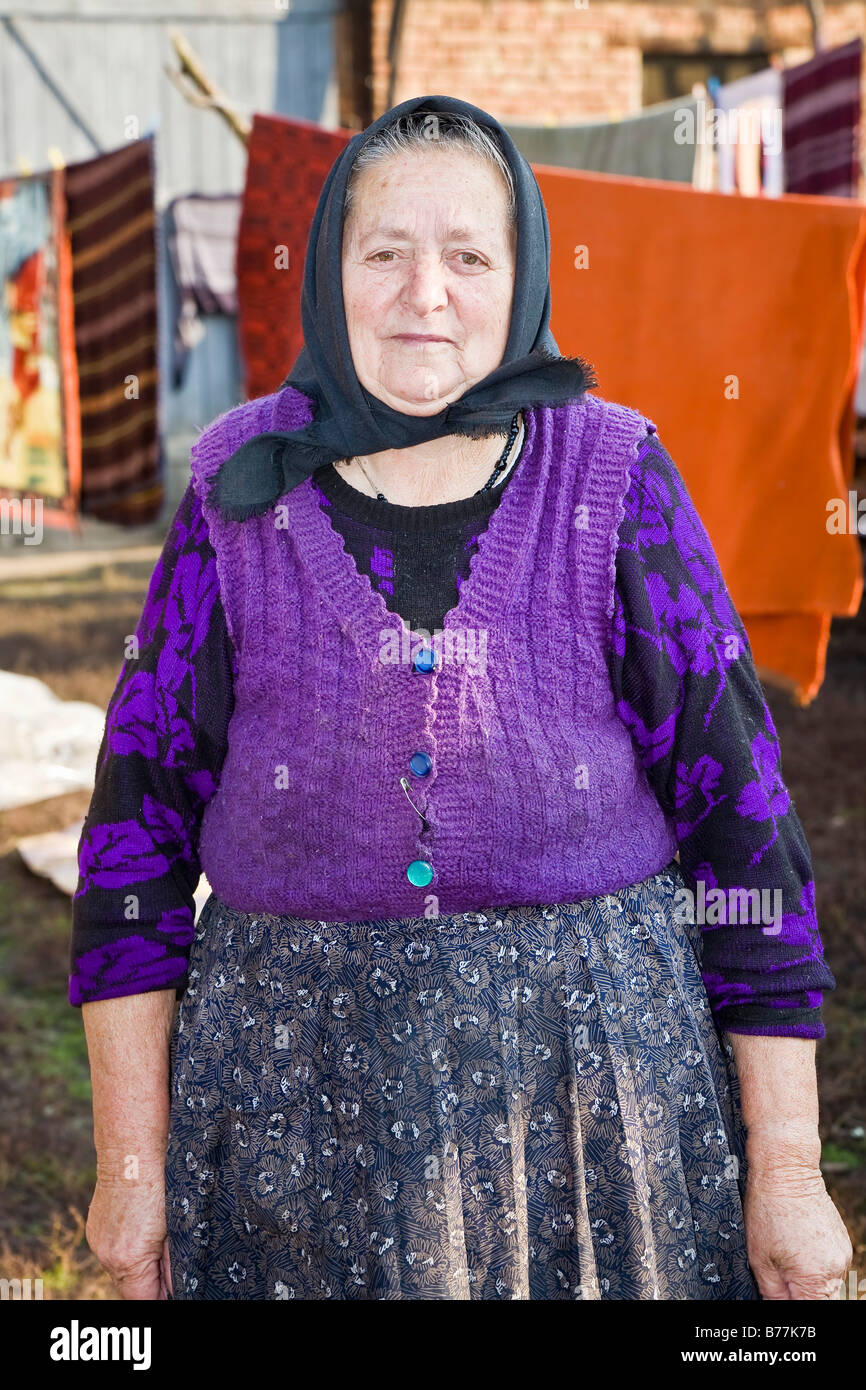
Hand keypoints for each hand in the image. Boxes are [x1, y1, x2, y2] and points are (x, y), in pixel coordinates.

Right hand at [86, 1175, 172, 1299]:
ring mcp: (97, 1243)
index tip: (175, 1289)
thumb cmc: (161, 1183)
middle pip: (130, 1289)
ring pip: (121, 1271)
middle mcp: (107, 1256)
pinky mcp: (94, 1230)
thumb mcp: (177, 1226)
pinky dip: (127, 1250)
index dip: (162, 1297)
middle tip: (171, 1266)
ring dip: (139, 1266)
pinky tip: (142, 1229)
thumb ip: (175, 1264)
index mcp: (129, 1259)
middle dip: (151, 1283)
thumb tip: (176, 1289)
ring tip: (158, 1242)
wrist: (131, 1150)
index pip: (143, 1301)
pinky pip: (112, 1252)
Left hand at [743, 1155, 851, 1299]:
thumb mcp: (759, 1259)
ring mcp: (842, 1255)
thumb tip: (777, 1306)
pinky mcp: (842, 1242)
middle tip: (781, 1281)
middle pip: (823, 1301)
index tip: (780, 1296)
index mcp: (815, 1278)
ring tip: (786, 1258)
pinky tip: (796, 1247)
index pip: (811, 1311)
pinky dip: (815, 1266)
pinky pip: (830, 1266)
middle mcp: (836, 1270)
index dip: (792, 1308)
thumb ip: (773, 1292)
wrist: (787, 1170)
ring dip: (809, 1282)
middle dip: (801, 1296)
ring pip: (827, 1285)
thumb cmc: (768, 1210)